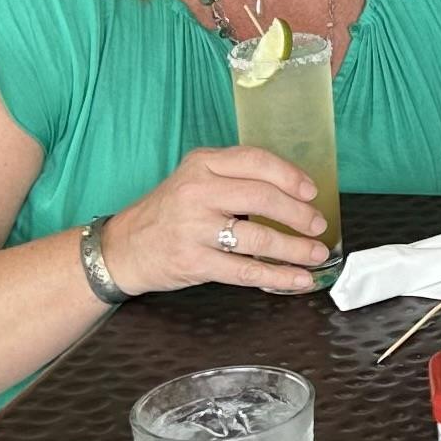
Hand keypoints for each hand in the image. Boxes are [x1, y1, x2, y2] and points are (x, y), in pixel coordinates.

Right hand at [102, 146, 329, 296]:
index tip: (311, 192)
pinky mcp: (195, 262)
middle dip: (299, 214)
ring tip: (316, 253)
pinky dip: (278, 276)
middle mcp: (197, 192)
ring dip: (295, 248)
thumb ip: (234, 178)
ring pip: (258, 237)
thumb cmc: (168, 213)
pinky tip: (298, 279)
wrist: (122, 248)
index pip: (255, 161)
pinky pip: (246, 270)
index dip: (290, 176)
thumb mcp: (194, 180)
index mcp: (202, 164)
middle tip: (318, 225)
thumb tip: (293, 192)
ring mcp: (194, 229)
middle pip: (262, 198)